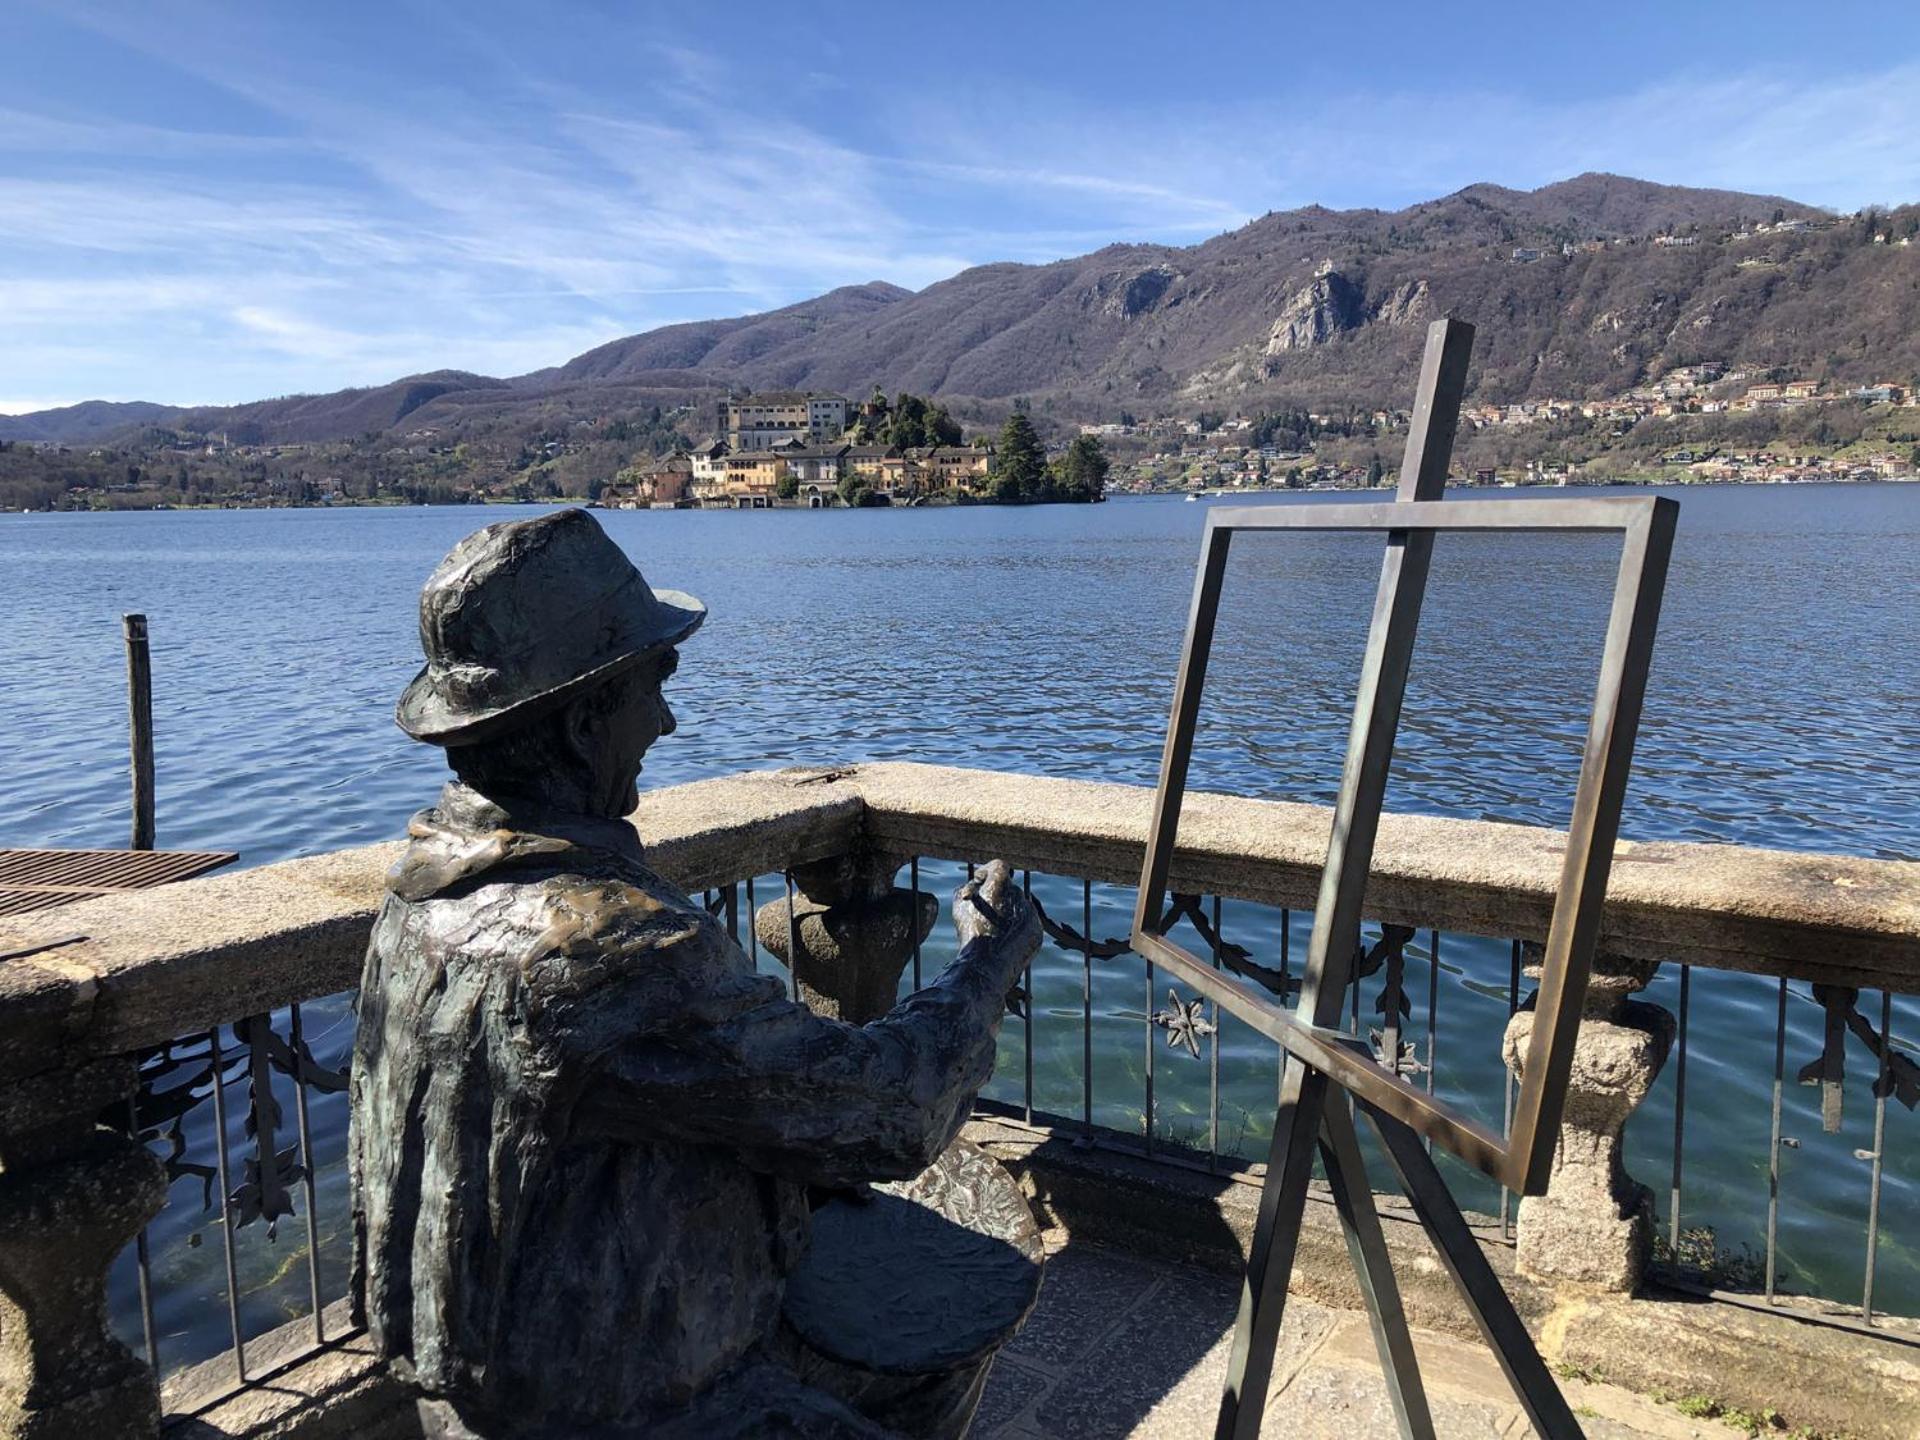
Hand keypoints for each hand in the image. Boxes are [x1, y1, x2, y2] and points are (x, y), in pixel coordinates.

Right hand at [953, 860, 1041, 986]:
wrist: (986, 965)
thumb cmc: (970, 933)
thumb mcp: (959, 905)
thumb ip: (968, 888)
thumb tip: (977, 885)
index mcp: (1001, 885)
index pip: (998, 866)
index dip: (987, 872)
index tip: (980, 882)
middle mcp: (1020, 896)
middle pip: (1008, 888)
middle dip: (997, 895)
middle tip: (983, 910)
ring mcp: (1031, 914)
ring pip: (1019, 906)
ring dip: (1007, 912)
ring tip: (992, 928)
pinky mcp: (1037, 931)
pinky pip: (1026, 923)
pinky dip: (1016, 928)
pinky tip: (1003, 938)